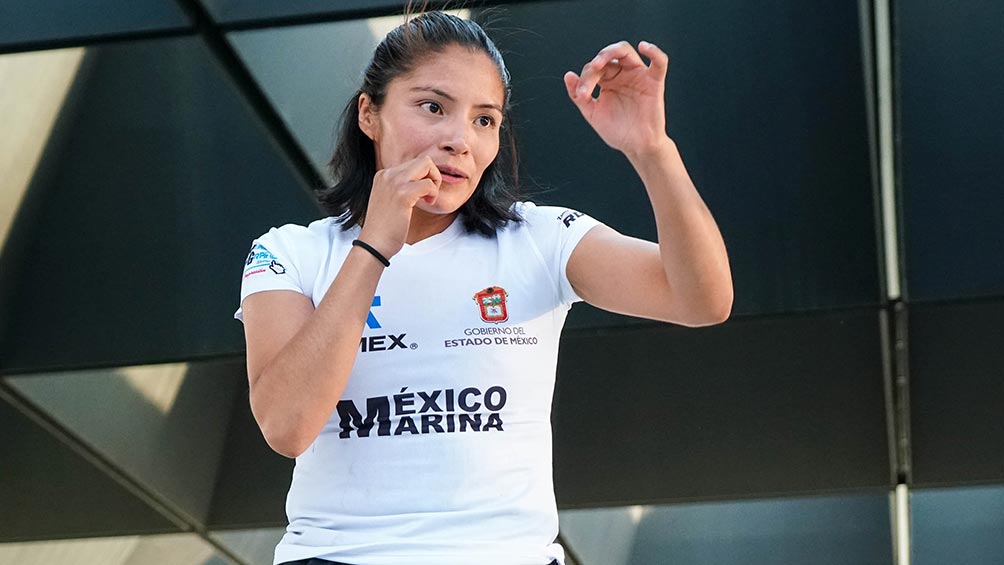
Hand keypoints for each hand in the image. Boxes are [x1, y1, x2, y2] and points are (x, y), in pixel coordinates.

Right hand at [358, 156, 441, 257]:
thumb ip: (401, 187)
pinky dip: (433, 193)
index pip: (414, 163)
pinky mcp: (402, 195)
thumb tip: (422, 180)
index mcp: (383, 174)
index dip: (424, 176)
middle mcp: (387, 175)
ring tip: (428, 199)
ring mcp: (394, 183)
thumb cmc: (384, 228)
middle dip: (433, 175)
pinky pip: (429, 184)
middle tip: (429, 194)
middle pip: (423, 160)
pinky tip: (427, 204)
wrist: (373, 244)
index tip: (421, 193)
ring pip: (427, 165)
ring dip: (435, 182)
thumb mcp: (389, 200)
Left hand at [563, 41, 670, 156]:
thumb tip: (568, 75)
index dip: (585, 79)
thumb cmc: (617, 131)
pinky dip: (654, 51)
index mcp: (607, 81)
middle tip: (593, 69)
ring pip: (626, 52)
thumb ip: (578, 95)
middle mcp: (621, 74)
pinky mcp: (654, 82)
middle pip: (608, 56)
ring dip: (612, 51)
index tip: (582, 96)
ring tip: (600, 63)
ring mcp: (638, 76)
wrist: (636, 146)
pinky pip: (659, 62)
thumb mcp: (592, 113)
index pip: (593, 69)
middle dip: (597, 61)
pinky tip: (645, 47)